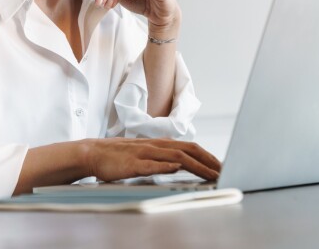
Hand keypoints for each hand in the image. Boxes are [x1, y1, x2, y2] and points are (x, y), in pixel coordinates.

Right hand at [82, 138, 220, 181]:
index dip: (208, 155)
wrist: (93, 153)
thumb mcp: (146, 154)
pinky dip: (165, 166)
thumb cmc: (120, 156)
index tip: (223, 166)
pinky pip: (151, 164)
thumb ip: (163, 157)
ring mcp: (144, 153)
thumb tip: (182, 164)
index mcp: (160, 143)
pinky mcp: (132, 163)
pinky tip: (176, 169)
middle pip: (188, 149)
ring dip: (195, 165)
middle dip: (209, 160)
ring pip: (174, 156)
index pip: (190, 147)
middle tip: (225, 171)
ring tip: (210, 175)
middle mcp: (155, 145)